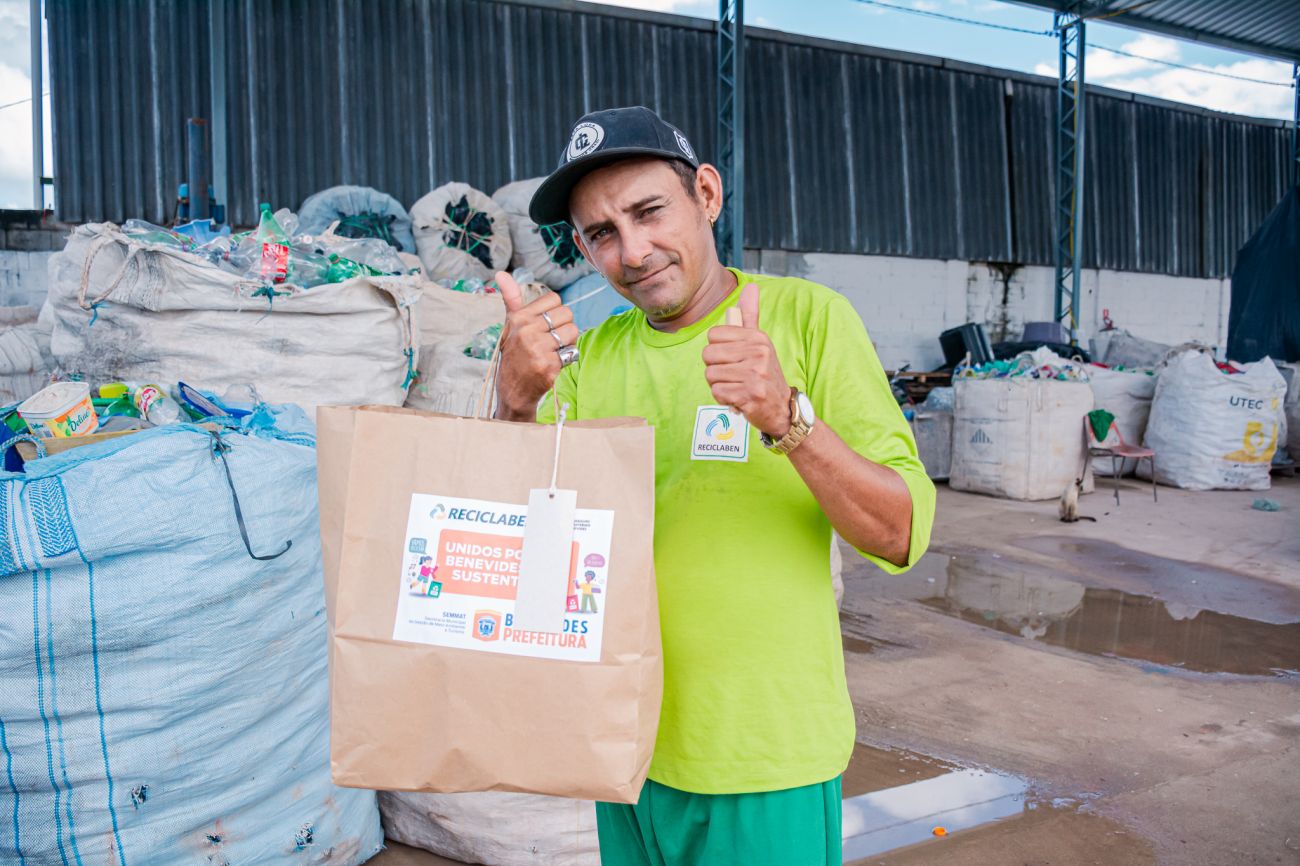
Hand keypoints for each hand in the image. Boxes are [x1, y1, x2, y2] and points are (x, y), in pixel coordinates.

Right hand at [494, 271, 579, 420]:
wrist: (513, 390)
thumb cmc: (514, 354)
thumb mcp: (510, 326)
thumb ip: (511, 299)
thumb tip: (500, 273)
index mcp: (519, 318)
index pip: (554, 299)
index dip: (555, 312)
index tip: (545, 325)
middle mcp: (527, 331)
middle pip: (567, 314)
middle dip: (564, 327)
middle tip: (552, 340)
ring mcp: (538, 349)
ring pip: (573, 332)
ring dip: (568, 343)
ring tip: (554, 351)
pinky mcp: (549, 365)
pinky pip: (572, 352)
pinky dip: (568, 358)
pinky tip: (554, 364)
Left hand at [702, 283, 791, 437]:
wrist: (781, 408)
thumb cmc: (764, 373)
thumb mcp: (760, 342)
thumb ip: (750, 315)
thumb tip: (751, 286)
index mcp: (757, 338)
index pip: (713, 335)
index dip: (717, 349)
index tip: (733, 358)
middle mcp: (758, 353)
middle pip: (708, 355)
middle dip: (715, 368)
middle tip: (733, 375)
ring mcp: (755, 375)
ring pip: (711, 375)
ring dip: (719, 385)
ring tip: (737, 386)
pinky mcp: (750, 395)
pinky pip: (718, 392)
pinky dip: (724, 399)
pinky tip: (739, 398)